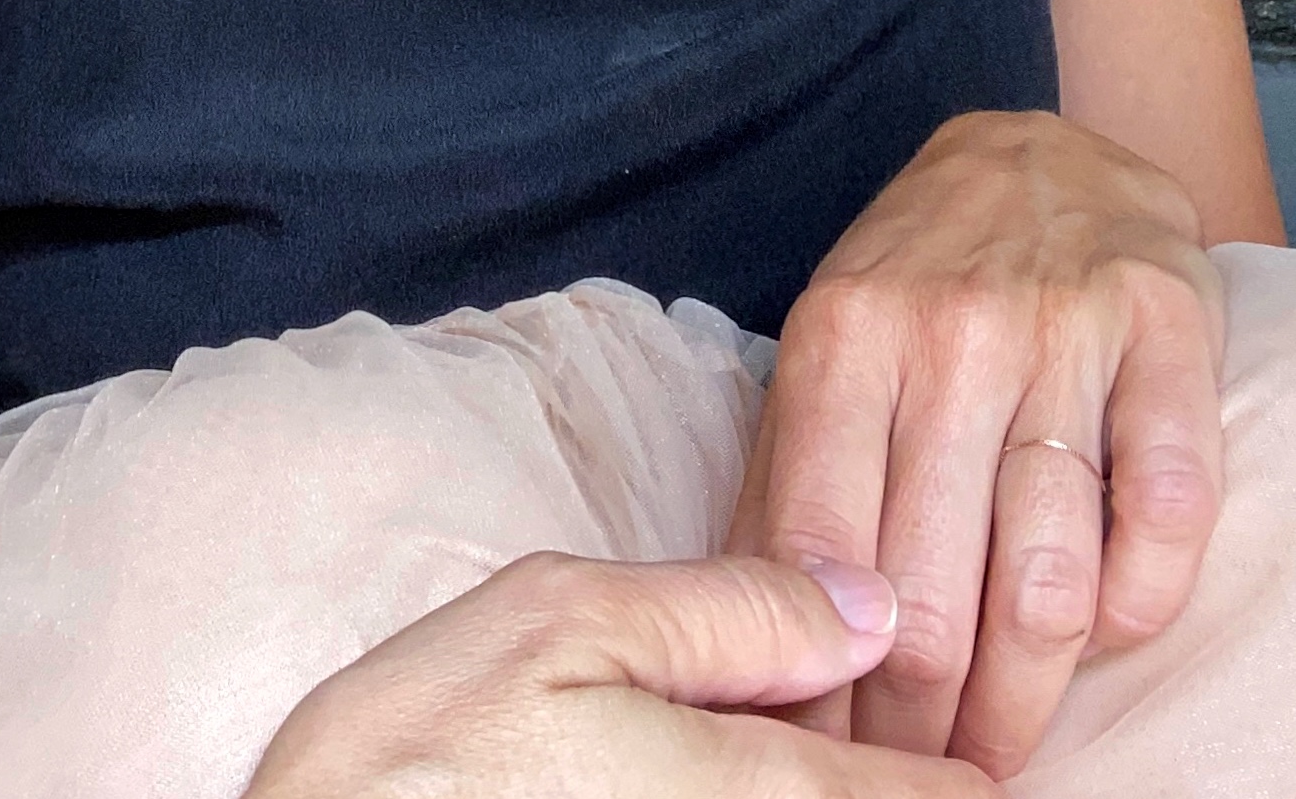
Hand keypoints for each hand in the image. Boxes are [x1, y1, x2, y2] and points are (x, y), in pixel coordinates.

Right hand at [245, 548, 991, 795]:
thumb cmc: (418, 754)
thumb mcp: (561, 622)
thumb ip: (730, 612)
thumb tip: (874, 602)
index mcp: (746, 793)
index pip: (932, 797)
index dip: (957, 759)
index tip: (963, 729)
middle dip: (897, 780)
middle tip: (887, 738)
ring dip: (836, 790)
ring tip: (744, 747)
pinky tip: (697, 780)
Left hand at [728, 110, 1224, 780]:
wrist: (1042, 150)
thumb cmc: (921, 274)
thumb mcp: (830, 347)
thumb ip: (790, 476)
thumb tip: (744, 630)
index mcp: (845, 338)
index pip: (818, 554)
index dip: (822, 684)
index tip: (825, 758)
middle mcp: (951, 331)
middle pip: (930, 595)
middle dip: (919, 725)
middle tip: (920, 778)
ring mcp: (1065, 329)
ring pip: (1047, 579)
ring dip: (1025, 698)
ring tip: (1002, 750)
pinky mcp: (1167, 329)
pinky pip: (1161, 511)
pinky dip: (1137, 602)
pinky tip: (1106, 636)